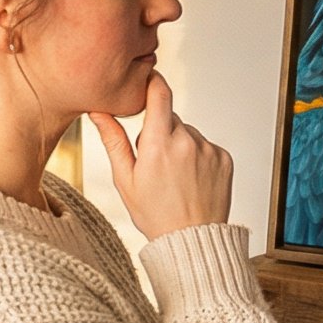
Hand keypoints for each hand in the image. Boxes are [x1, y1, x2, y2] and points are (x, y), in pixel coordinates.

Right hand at [88, 71, 232, 238]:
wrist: (193, 241)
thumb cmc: (156, 215)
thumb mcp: (126, 180)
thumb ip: (113, 140)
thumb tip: (98, 112)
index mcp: (159, 144)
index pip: (159, 92)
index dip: (152, 82)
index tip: (147, 81)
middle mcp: (187, 141)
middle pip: (170, 118)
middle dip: (160, 131)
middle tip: (155, 163)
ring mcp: (208, 149)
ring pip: (188, 134)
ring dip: (180, 146)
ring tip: (175, 178)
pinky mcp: (224, 158)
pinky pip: (206, 147)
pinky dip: (197, 157)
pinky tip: (191, 181)